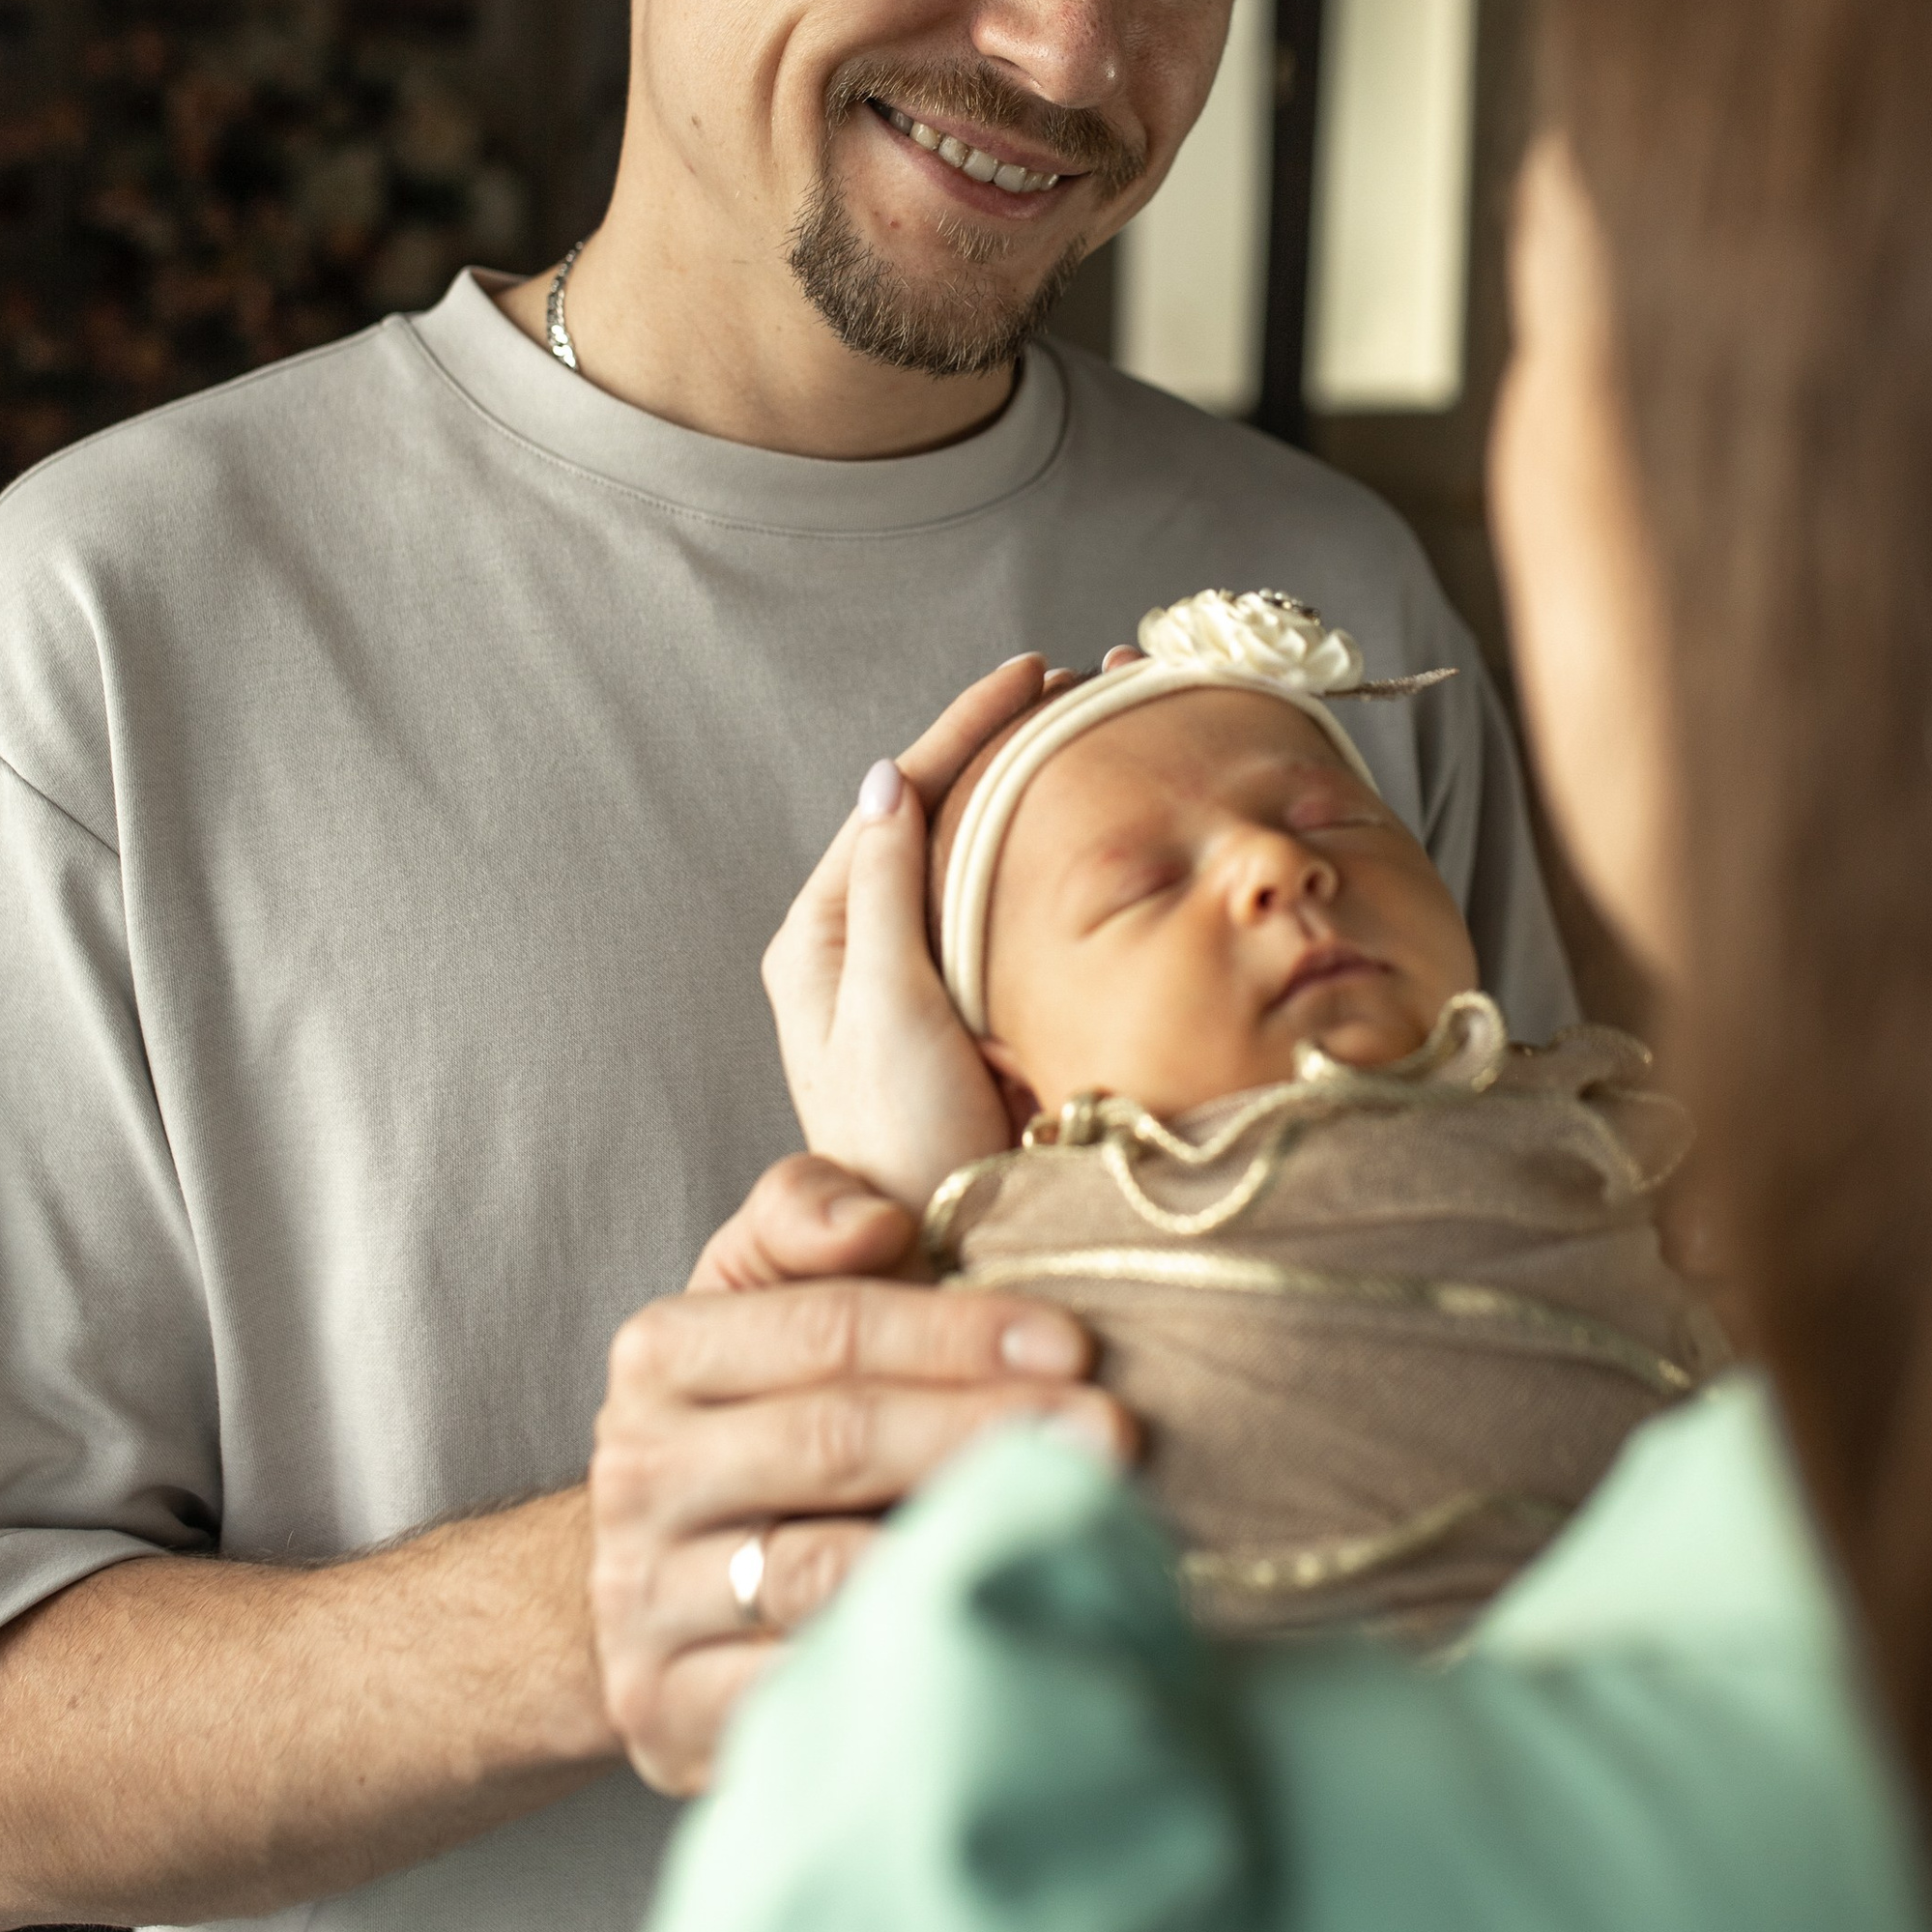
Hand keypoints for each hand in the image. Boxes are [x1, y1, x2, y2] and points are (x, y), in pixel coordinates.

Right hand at [586, 1150, 1130, 1793]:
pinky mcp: (668, 1713)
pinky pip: (798, 1690)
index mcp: (662, 1352)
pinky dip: (902, 1662)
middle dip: (982, 1431)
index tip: (1075, 1345)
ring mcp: (645, 1600)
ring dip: (957, 1548)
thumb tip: (877, 1221)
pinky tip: (995, 1639)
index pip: (826, 1330)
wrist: (660, 1576)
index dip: (955, 1334)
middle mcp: (638, 1472)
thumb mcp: (762, 1287)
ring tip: (1072, 1531)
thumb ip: (807, 1211)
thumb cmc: (758, 1408)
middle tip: (1111, 1435)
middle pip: (831, 1441)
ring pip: (817, 1574)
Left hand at [762, 651, 1066, 1199]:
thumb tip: (889, 779)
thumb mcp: (884, 1011)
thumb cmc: (897, 1145)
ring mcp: (925, 981)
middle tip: (1092, 686)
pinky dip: (1057, 864)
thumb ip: (884, 895)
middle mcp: (867, 947)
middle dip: (1014, 746)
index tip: (1034, 673)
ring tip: (1107, 733)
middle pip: (942, 817)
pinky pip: (1015, 916)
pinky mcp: (977, 1015)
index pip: (900, 798)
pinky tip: (1107, 836)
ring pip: (982, 862)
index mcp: (823, 936)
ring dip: (1040, 796)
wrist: (934, 1259)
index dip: (968, 728)